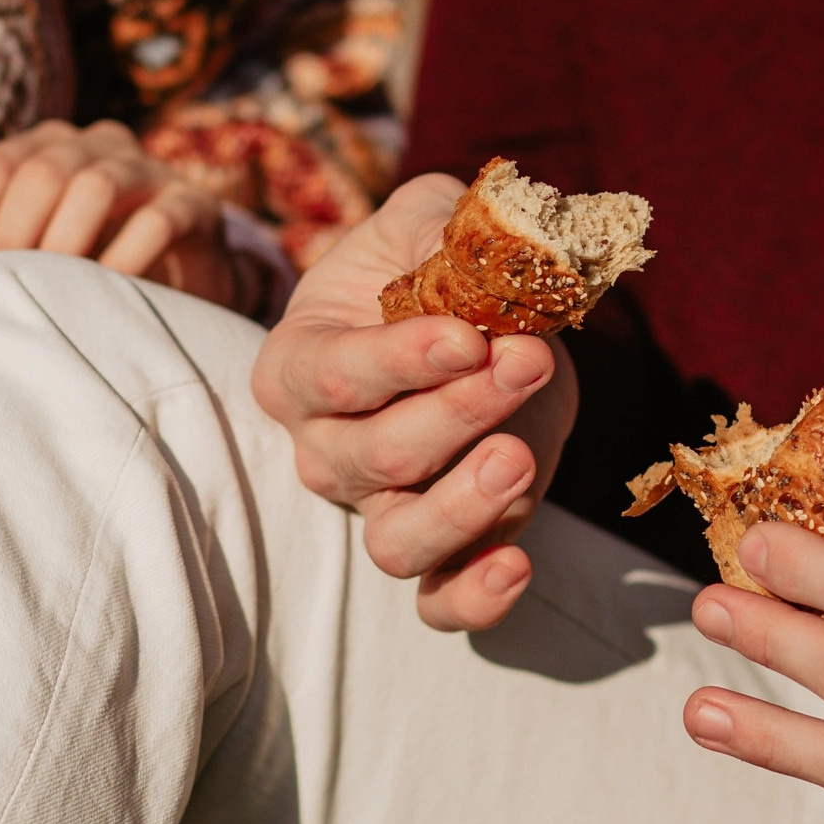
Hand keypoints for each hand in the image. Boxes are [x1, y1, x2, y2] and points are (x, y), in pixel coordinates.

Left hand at [0, 120, 255, 308]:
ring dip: (64, 243)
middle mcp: (98, 145)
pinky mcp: (194, 204)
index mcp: (50, 147)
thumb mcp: (43, 251)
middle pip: (42, 171)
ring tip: (50, 292)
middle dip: (10, 234)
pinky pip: (155, 220)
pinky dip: (124, 259)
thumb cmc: (97, 268)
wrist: (192, 281)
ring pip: (96, 186)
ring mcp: (150, 169)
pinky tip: (105, 295)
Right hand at [253, 174, 577, 632]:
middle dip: (458, 411)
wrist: (478, 329)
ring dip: (461, 506)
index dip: (400, 361)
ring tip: (519, 459)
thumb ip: (438, 224)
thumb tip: (476, 241)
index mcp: (298, 368)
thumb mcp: (428, 222)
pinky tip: (517, 566)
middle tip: (525, 363)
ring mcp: (380, 509)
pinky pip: (438, 601)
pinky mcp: (444, 547)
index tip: (468, 336)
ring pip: (396, 541)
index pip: (334, 377)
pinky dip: (473, 598)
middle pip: (374, 455)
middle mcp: (325, 450)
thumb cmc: (430, 269)